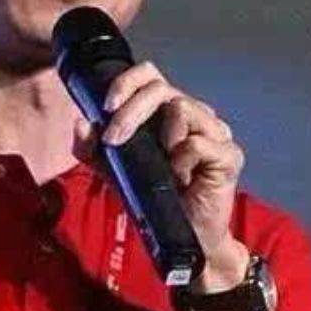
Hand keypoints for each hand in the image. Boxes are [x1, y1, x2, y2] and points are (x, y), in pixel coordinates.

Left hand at [73, 61, 248, 290]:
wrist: (184, 236)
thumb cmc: (152, 196)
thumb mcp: (112, 171)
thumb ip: (91, 149)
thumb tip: (81, 122)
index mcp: (165, 110)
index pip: (149, 74)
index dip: (126, 82)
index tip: (107, 106)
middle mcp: (192, 112)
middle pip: (160, 88)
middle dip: (130, 113)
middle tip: (114, 140)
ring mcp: (214, 131)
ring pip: (182, 108)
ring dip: (162, 139)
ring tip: (163, 166)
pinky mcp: (229, 154)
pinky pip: (198, 143)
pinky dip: (182, 161)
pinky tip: (182, 178)